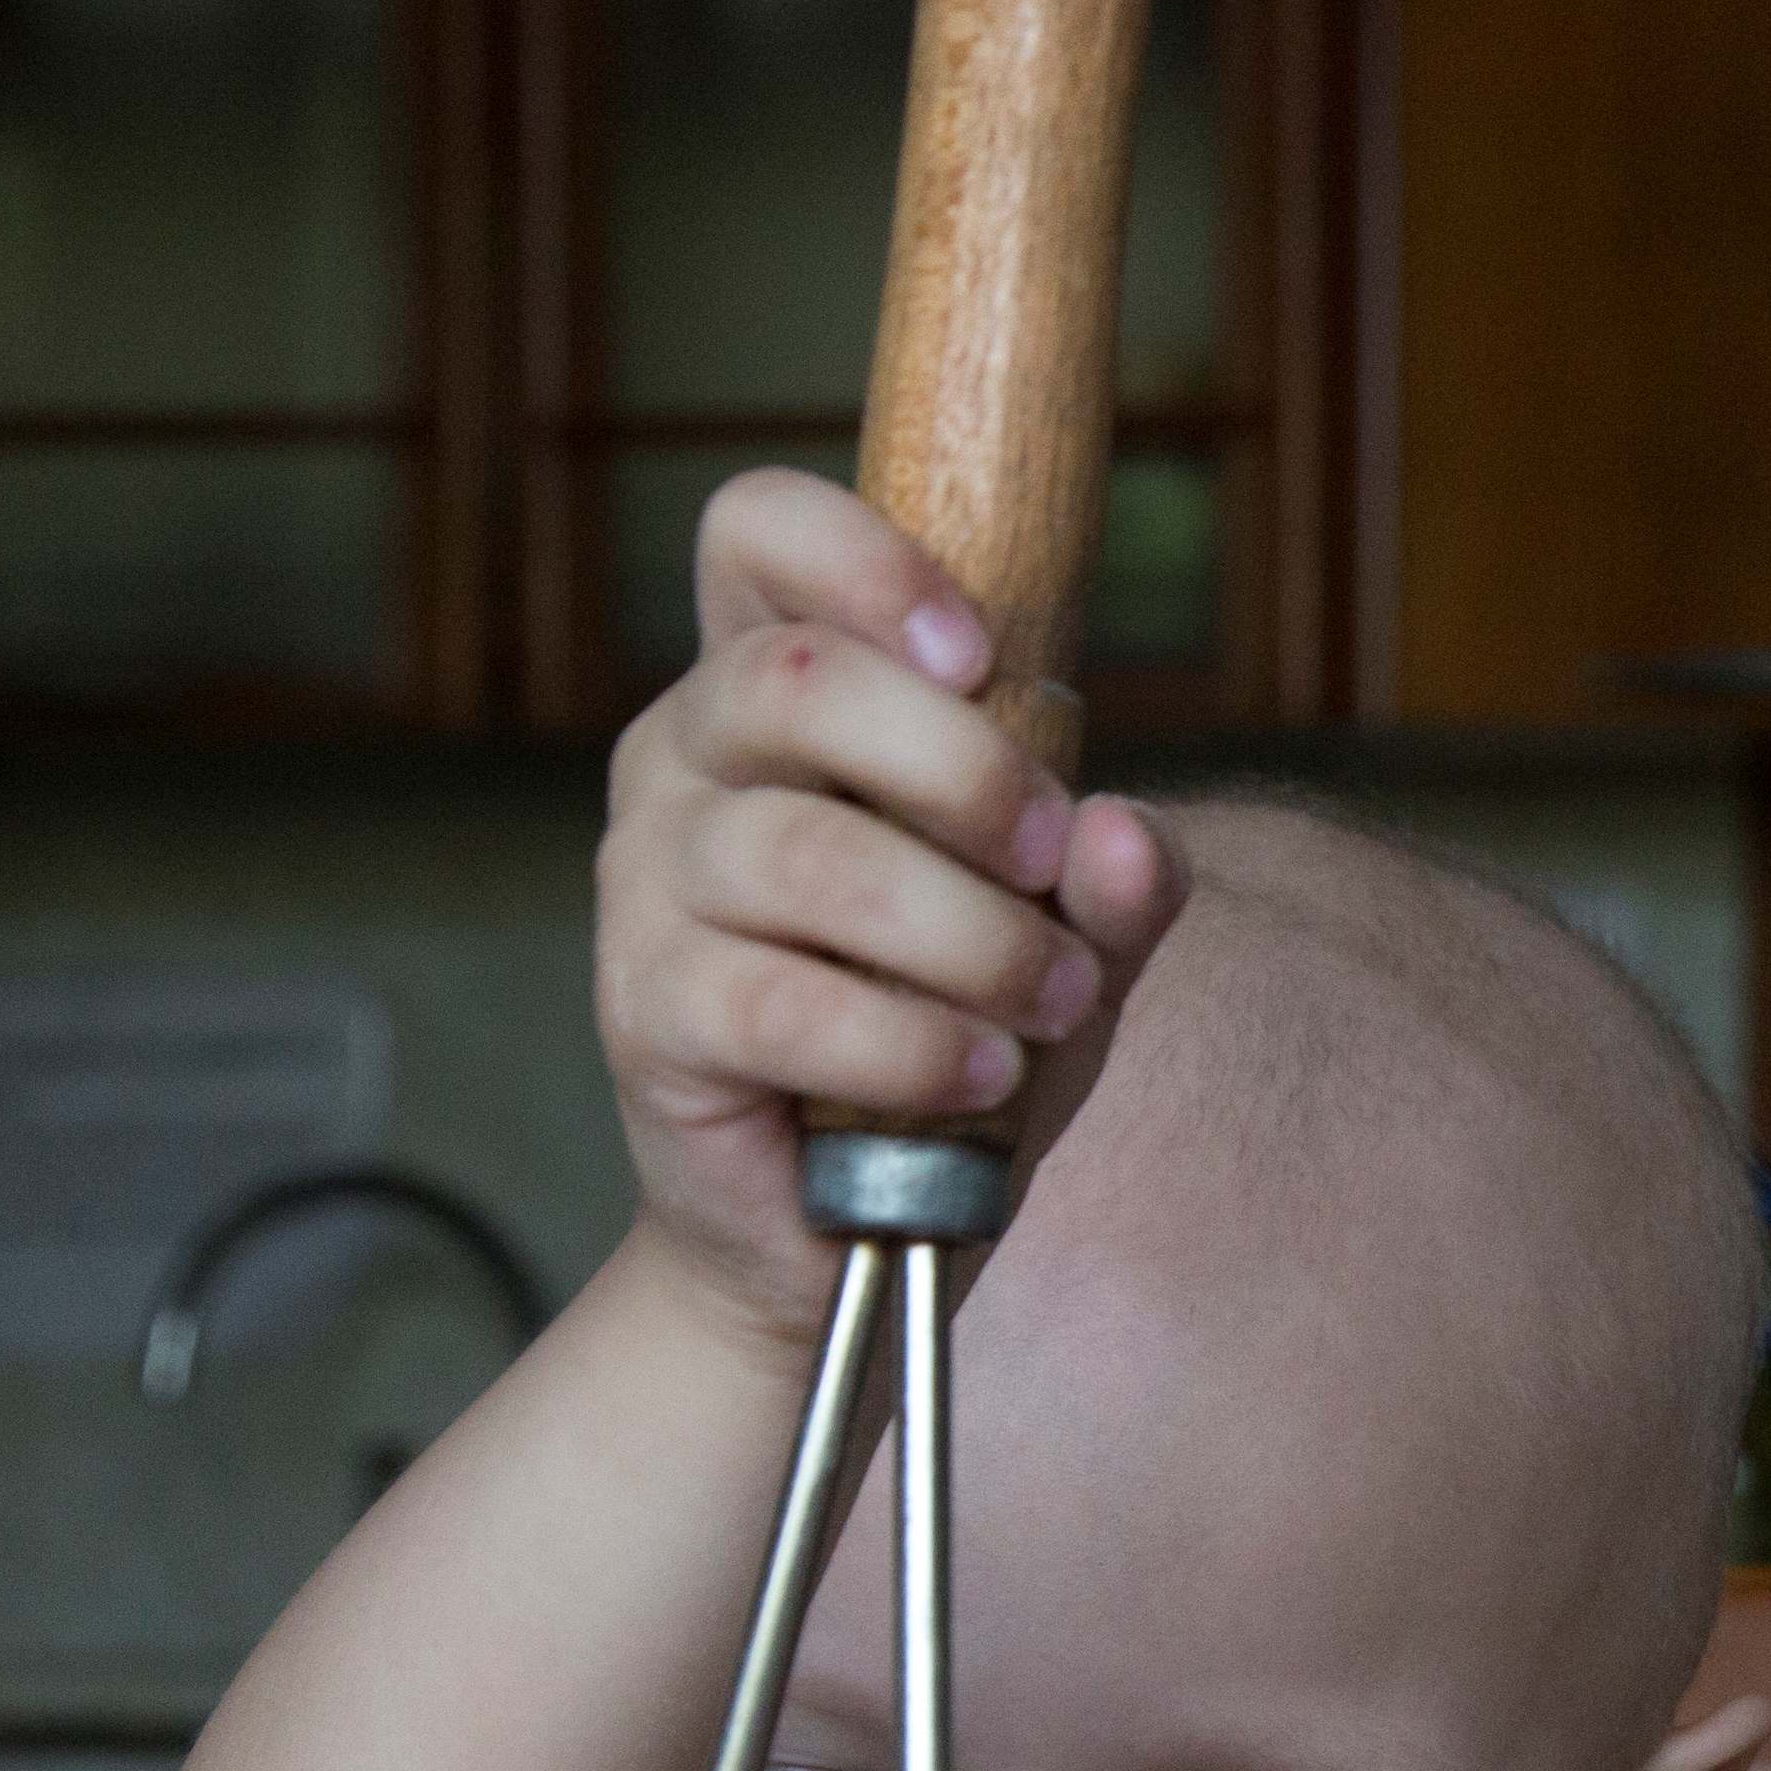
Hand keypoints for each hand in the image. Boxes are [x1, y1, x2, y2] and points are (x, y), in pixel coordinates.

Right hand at [589, 470, 1189, 1338]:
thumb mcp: (1068, 948)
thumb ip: (1116, 884)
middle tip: (1053, 858)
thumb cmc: (952, 1042)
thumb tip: (1124, 831)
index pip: (754, 533)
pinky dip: (909, 1044)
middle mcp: (683, 760)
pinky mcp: (646, 1014)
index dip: (866, 558)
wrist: (848, 1237)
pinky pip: (779, 1001)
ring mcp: (646, 885)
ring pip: (805, 855)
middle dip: (964, 767)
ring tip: (1051, 1002)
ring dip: (969, 935)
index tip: (982, 651)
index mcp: (772, 695)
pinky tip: (979, 1077)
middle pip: (790, 678)